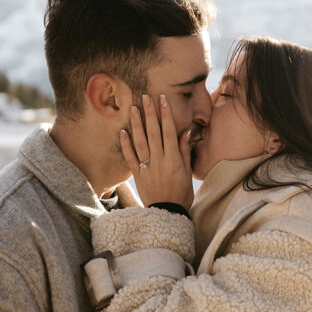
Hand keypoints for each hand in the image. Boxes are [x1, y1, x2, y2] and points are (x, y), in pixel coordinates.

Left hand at [120, 93, 194, 209]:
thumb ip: (184, 151)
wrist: (167, 214)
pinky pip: (130, 158)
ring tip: (133, 108)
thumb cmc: (181, 194)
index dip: (165, 114)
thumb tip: (186, 131)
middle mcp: (159, 161)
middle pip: (153, 133)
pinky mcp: (138, 175)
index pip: (169, 131)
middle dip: (149, 113)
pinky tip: (123, 132)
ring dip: (136, 124)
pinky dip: (126, 145)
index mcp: (173, 159)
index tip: (162, 99)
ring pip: (140, 142)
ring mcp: (147, 167)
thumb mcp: (188, 172)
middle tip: (145, 97)